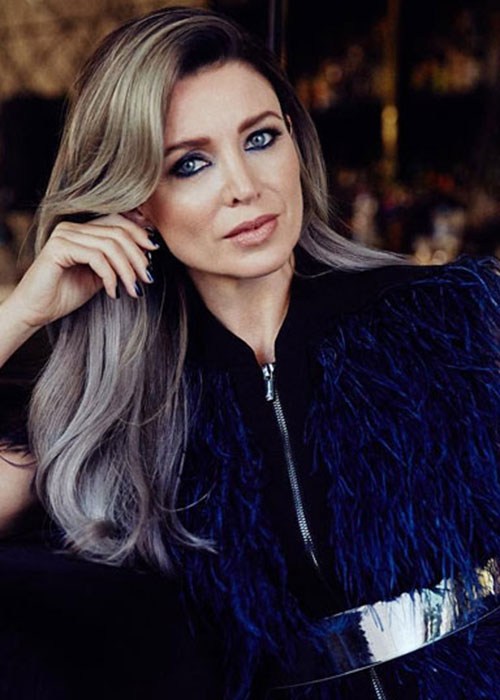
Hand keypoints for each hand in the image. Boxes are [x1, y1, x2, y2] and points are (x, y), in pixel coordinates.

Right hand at [4, 214, 158, 329]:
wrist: (37, 310)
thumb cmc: (66, 294)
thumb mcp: (100, 275)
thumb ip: (116, 261)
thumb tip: (147, 254)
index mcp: (82, 229)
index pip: (118, 221)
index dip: (139, 234)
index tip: (155, 254)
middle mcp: (72, 227)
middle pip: (118, 232)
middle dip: (138, 257)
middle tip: (147, 279)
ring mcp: (64, 235)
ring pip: (110, 246)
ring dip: (127, 271)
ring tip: (134, 290)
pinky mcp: (59, 248)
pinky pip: (97, 258)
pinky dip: (110, 277)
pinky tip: (114, 293)